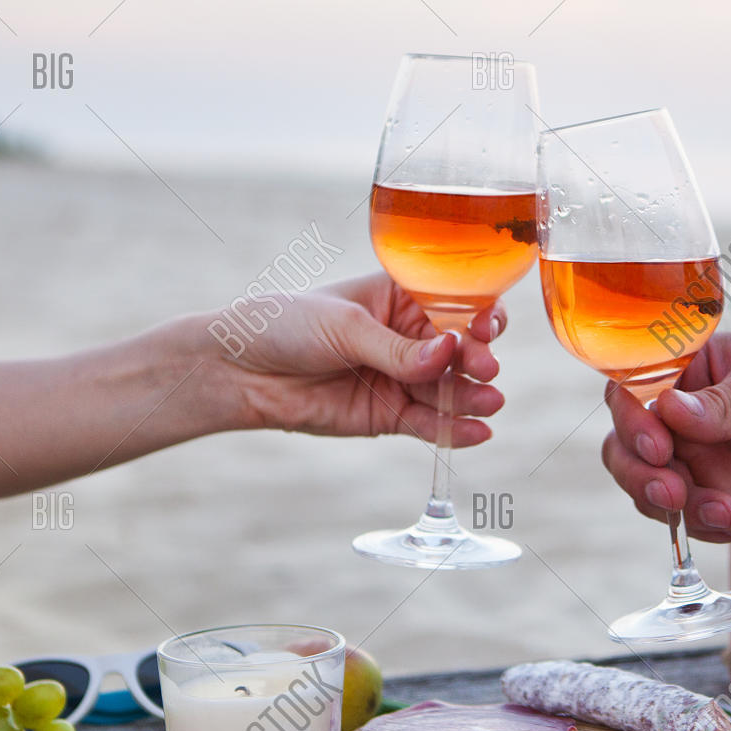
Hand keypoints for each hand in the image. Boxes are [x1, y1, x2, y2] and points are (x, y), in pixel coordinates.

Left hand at [218, 274, 505, 444]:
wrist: (241, 370)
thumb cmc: (287, 325)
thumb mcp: (345, 327)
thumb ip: (397, 348)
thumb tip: (449, 354)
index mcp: (403, 297)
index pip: (455, 305)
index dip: (479, 317)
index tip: (487, 328)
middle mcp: (410, 337)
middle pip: (459, 350)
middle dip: (477, 360)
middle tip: (485, 370)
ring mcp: (403, 379)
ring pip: (448, 390)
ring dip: (471, 397)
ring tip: (489, 403)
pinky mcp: (390, 416)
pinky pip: (429, 424)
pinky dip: (452, 430)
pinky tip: (475, 432)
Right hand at [602, 326, 730, 541]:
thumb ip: (726, 402)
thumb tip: (668, 411)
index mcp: (688, 370)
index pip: (630, 391)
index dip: (630, 420)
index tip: (657, 443)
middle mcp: (685, 417)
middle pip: (627, 448)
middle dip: (639, 473)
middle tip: (673, 490)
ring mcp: (704, 459)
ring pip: (652, 489)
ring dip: (671, 506)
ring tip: (722, 508)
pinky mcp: (727, 496)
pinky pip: (695, 520)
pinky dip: (706, 526)